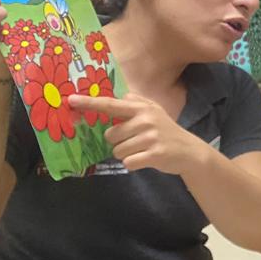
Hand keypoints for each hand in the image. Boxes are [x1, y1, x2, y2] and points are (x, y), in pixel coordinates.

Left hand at [67, 93, 205, 174]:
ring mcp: (150, 137)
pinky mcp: (153, 154)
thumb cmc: (168, 131)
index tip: (70, 100)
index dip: (89, 103)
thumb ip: (136, 102)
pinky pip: (128, 162)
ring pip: (117, 151)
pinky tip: (146, 159)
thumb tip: (119, 95)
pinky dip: (134, 164)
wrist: (190, 152)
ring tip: (143, 150)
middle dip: (119, 142)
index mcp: (142, 109)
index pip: (110, 105)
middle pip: (110, 136)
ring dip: (127, 154)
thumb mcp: (155, 111)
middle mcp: (145, 120)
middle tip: (136, 142)